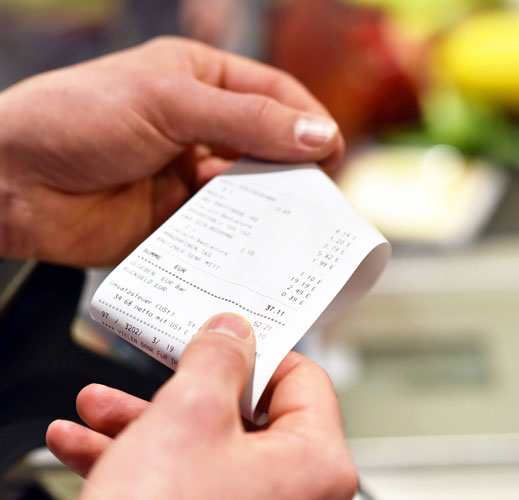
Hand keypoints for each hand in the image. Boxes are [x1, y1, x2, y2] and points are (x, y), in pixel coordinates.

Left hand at [0, 36, 343, 266]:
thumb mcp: (168, 101)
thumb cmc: (76, 119)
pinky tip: (251, 246)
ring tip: (290, 225)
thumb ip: (247, 120)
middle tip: (320, 198)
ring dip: (270, 207)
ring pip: (251, 192)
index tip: (332, 152)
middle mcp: (200, 127)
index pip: (274, 94)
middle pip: (270, 146)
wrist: (8, 183)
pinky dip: (241, 239)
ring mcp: (189, 177)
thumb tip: (321, 134)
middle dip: (295, 169)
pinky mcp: (177, 222)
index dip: (308, 121)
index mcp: (200, 80)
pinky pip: (223, 231)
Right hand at [46, 313, 357, 499]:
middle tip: (146, 372)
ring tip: (96, 410)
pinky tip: (86, 449)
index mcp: (317, 461)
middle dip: (177, 392)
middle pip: (243, 417)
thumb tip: (232, 333)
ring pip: (204, 450)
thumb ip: (217, 360)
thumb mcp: (188, 416)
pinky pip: (185, 485)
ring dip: (145, 425)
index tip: (219, 339)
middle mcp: (298, 494)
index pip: (302, 380)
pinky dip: (140, 463)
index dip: (256, 353)